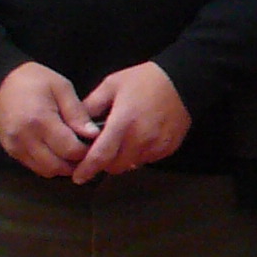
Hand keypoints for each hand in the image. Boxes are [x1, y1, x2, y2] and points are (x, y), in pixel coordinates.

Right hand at [0, 62, 95, 177]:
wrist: (1, 80)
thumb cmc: (35, 80)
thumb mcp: (62, 87)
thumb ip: (77, 113)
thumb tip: (93, 135)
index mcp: (40, 120)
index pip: (70, 150)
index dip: (86, 151)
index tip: (93, 143)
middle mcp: (24, 137)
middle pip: (57, 166)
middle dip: (75, 163)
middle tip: (85, 151)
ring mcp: (15, 146)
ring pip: (45, 171)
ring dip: (62, 167)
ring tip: (71, 152)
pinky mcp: (10, 150)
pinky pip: (34, 166)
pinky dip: (48, 164)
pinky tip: (56, 151)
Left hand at [72, 63, 190, 180]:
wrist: (183, 81)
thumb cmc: (145, 80)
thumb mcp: (111, 85)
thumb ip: (91, 106)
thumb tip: (74, 124)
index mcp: (123, 122)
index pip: (101, 155)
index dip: (87, 169)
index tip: (78, 177)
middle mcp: (140, 139)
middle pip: (115, 166)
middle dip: (104, 163)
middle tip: (100, 152)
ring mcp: (156, 146)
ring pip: (131, 165)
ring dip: (122, 159)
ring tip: (122, 142)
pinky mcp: (167, 149)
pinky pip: (146, 160)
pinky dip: (138, 155)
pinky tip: (139, 138)